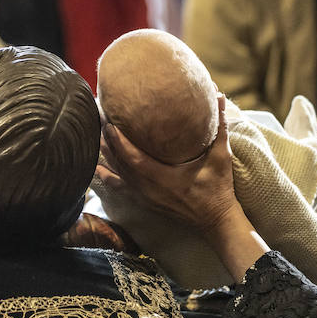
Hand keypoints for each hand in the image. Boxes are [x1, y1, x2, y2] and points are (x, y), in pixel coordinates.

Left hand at [96, 94, 237, 233]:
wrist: (216, 221)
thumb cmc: (218, 188)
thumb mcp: (221, 157)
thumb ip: (219, 127)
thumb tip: (220, 97)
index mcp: (163, 178)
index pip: (132, 158)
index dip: (117, 140)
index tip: (108, 121)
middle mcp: (149, 189)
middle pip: (119, 163)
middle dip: (107, 141)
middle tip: (98, 118)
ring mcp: (145, 196)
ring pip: (117, 174)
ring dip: (105, 154)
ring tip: (95, 133)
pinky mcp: (145, 201)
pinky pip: (120, 187)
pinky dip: (107, 176)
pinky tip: (96, 169)